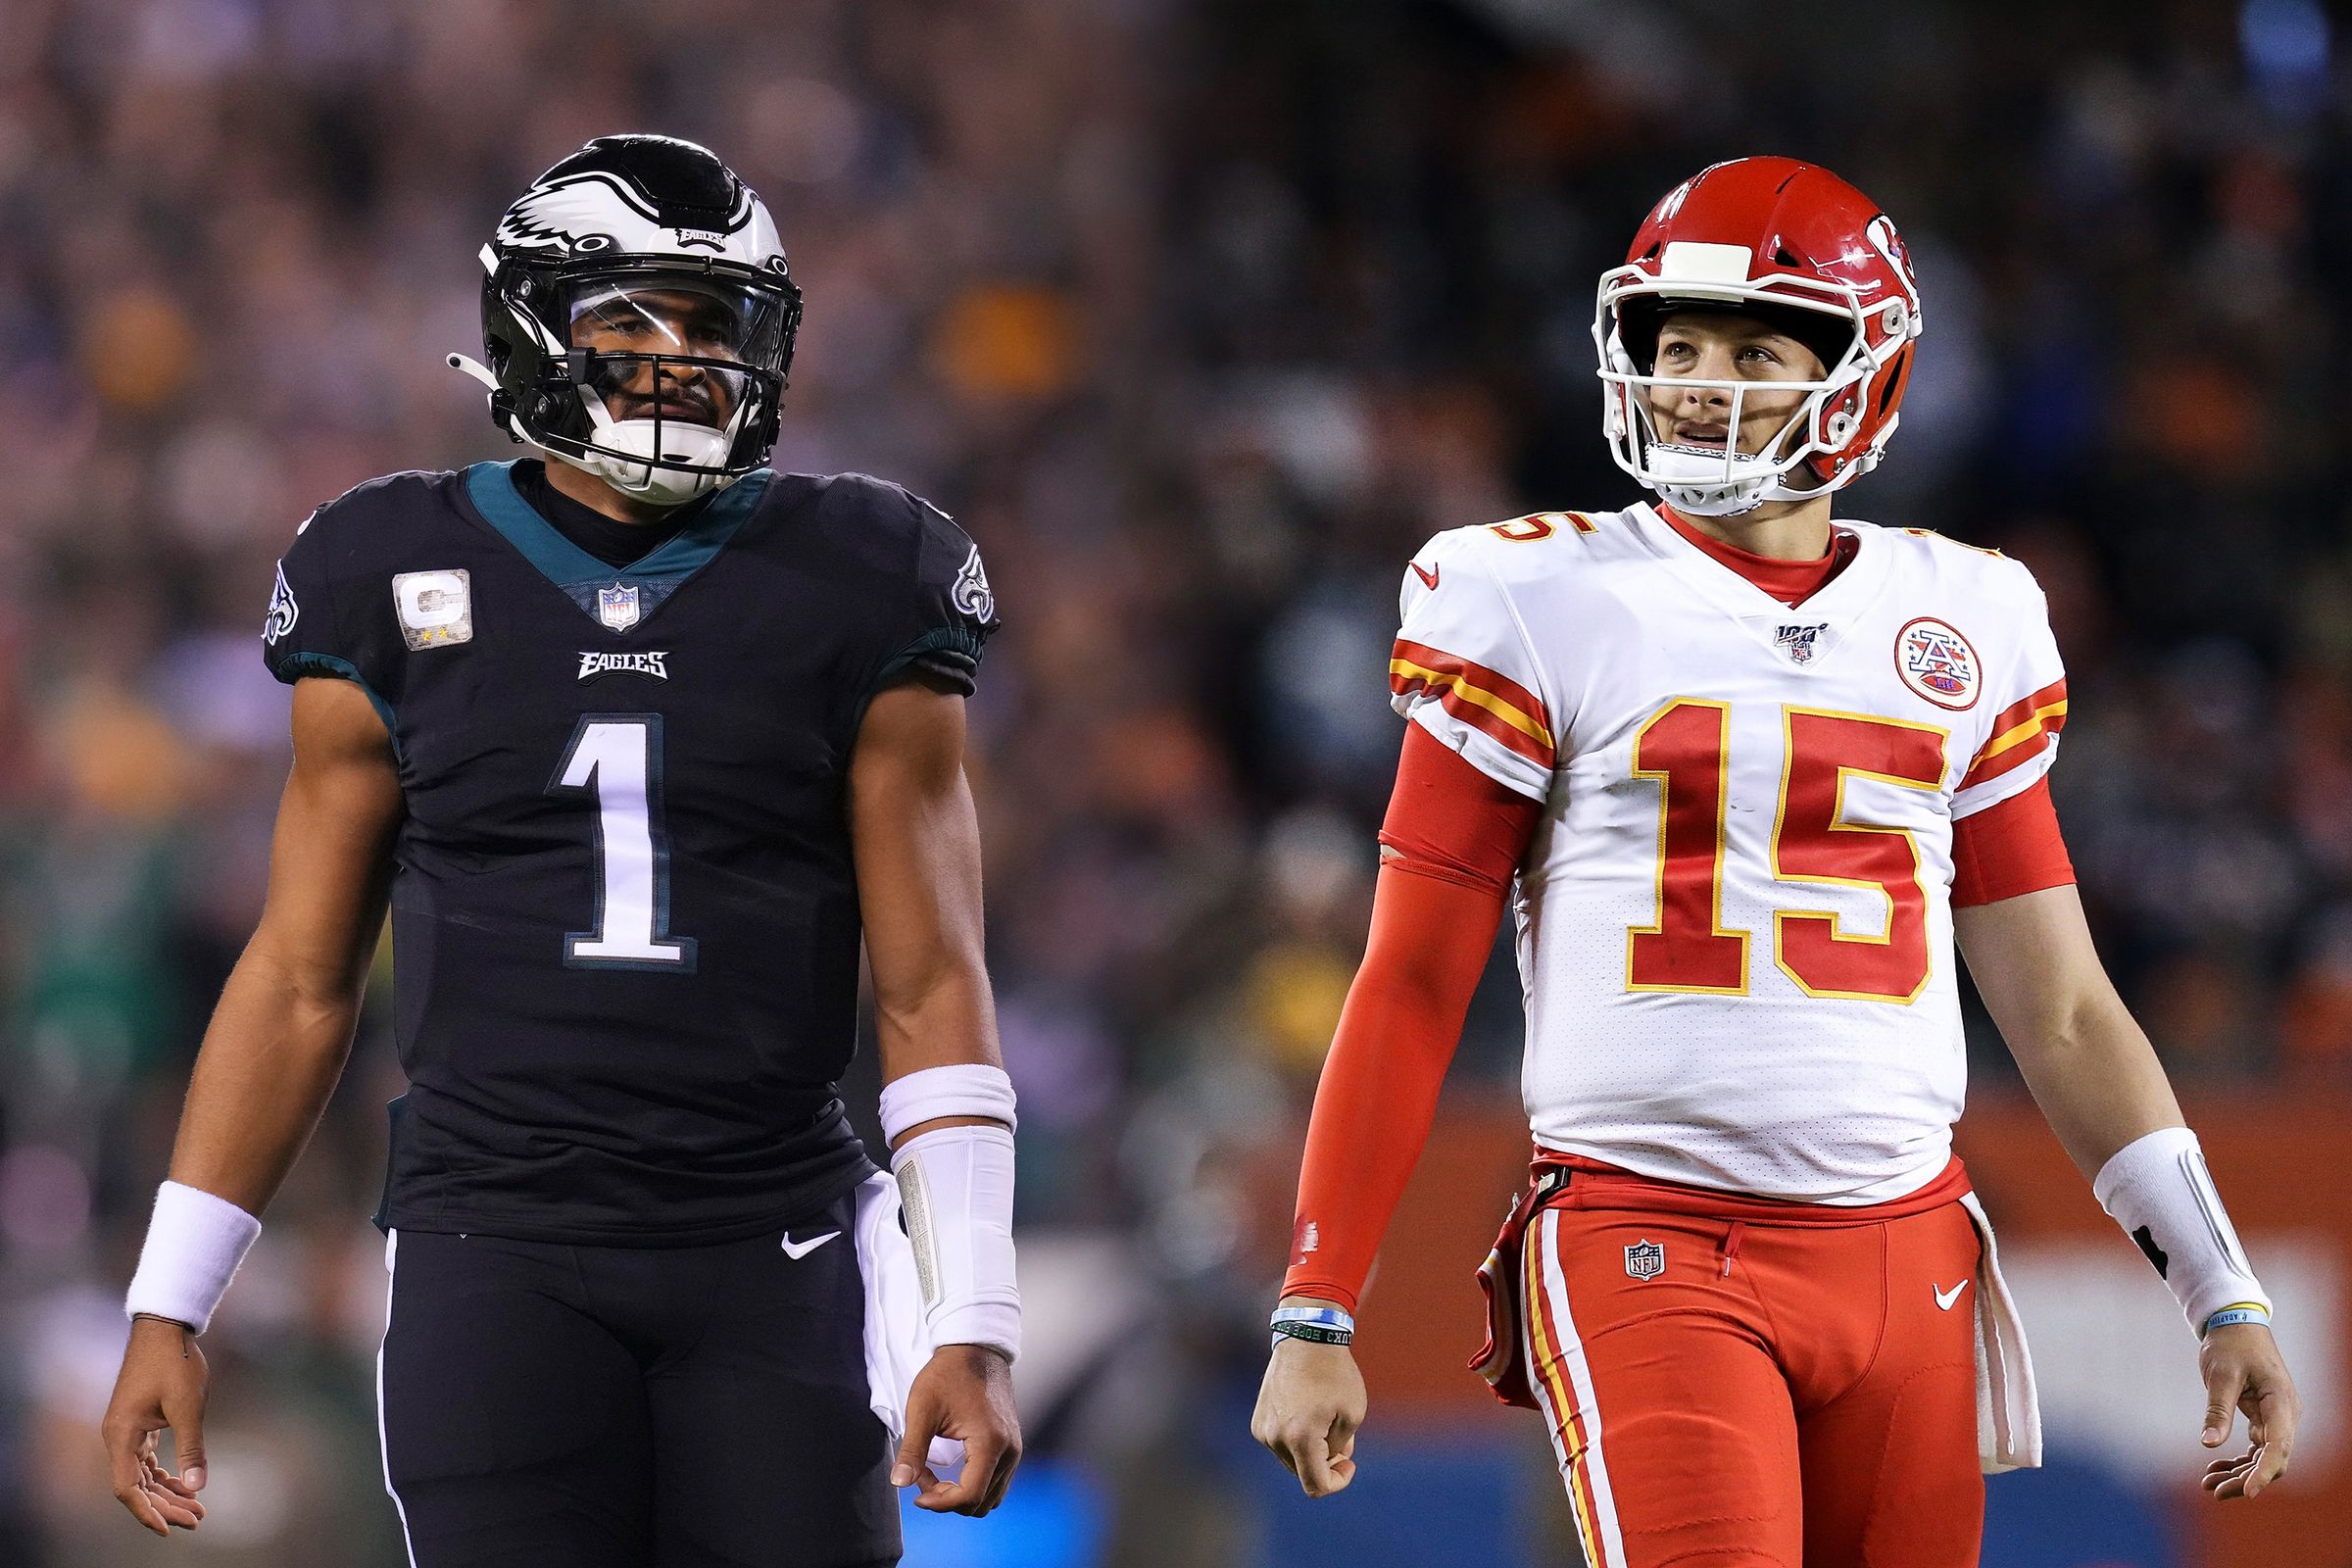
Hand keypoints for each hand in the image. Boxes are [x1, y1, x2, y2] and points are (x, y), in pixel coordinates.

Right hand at [100, 1317, 211, 1535]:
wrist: (164, 1328)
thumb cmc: (175, 1363)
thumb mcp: (188, 1407)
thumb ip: (192, 1448)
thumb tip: (197, 1486)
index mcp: (121, 1435)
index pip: (128, 1488)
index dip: (148, 1511)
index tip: (170, 1528)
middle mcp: (117, 1437)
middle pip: (137, 1485)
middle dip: (166, 1505)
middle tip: (198, 1518)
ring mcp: (126, 1430)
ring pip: (143, 1474)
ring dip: (167, 1491)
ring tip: (197, 1507)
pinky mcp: (138, 1423)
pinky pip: (146, 1459)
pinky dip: (165, 1473)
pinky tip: (184, 1483)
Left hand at [892, 1344, 1020, 1516]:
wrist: (975, 1349)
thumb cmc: (948, 1374)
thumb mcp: (923, 1409)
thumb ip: (912, 1450)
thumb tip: (900, 1483)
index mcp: (990, 1442)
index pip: (969, 1496)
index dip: (939, 1503)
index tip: (916, 1495)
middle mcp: (1009, 1451)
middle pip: (980, 1503)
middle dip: (947, 1499)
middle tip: (922, 1476)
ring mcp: (1014, 1450)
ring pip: (989, 1498)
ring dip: (960, 1495)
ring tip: (934, 1473)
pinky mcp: (1011, 1446)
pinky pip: (995, 1483)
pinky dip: (972, 1486)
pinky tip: (951, 1469)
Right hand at [1252, 1333, 1366, 1497]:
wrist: (1305, 1339)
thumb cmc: (1335, 1374)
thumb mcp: (1353, 1413)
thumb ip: (1340, 1447)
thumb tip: (1327, 1460)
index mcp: (1301, 1438)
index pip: (1316, 1485)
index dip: (1338, 1482)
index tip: (1350, 1463)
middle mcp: (1276, 1437)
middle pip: (1303, 1472)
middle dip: (1326, 1462)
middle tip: (1343, 1438)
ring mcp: (1263, 1429)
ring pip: (1291, 1459)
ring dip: (1310, 1450)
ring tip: (1326, 1420)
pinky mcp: (1258, 1420)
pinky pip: (1280, 1443)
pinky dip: (1295, 1438)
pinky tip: (1306, 1413)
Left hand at [2197, 1321, 2298, 1499]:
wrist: (2235, 1324)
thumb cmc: (2230, 1345)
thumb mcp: (2220, 1375)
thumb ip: (2217, 1409)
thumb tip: (2209, 1444)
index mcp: (2281, 1403)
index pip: (2279, 1447)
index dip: (2264, 1472)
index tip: (2248, 1493)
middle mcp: (2285, 1415)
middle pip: (2272, 1459)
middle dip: (2245, 1479)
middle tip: (2213, 1490)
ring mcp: (2277, 1419)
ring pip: (2264, 1458)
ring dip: (2239, 1473)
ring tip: (2208, 1484)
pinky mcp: (2265, 1419)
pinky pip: (2256, 1448)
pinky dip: (2238, 1459)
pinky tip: (2215, 1466)